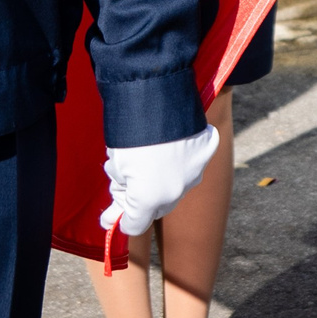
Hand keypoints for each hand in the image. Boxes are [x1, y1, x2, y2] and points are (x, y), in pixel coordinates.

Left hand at [99, 124, 219, 237]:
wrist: (154, 93)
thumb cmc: (129, 130)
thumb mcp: (117, 164)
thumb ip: (119, 192)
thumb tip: (111, 218)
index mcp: (148, 199)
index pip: (135, 224)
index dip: (121, 218)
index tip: (110, 215)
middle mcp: (175, 192)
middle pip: (156, 207)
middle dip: (141, 198)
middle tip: (128, 178)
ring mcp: (194, 173)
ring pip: (175, 188)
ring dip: (161, 180)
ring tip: (149, 156)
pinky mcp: (206, 154)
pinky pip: (192, 165)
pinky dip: (181, 160)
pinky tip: (170, 145)